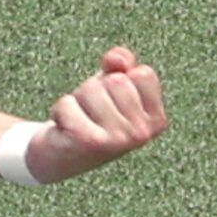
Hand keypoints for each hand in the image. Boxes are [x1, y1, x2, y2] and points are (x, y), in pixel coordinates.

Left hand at [28, 47, 167, 182]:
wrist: (59, 159)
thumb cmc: (90, 118)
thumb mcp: (110, 87)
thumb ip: (121, 64)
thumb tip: (116, 58)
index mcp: (156, 121)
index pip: (143, 74)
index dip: (120, 79)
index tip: (111, 103)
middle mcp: (142, 134)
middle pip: (115, 80)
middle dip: (94, 90)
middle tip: (90, 114)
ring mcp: (118, 139)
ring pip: (90, 89)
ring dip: (76, 101)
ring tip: (79, 121)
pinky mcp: (89, 141)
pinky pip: (68, 103)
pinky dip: (60, 110)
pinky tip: (65, 129)